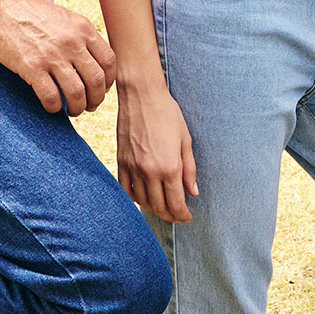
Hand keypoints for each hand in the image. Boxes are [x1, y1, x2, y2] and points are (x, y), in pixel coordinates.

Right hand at [0, 0, 117, 114]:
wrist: (0, 7)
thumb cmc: (32, 14)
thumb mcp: (66, 18)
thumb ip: (81, 37)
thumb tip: (93, 62)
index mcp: (84, 29)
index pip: (109, 61)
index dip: (109, 80)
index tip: (102, 89)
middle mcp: (72, 42)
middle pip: (97, 80)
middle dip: (96, 99)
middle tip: (90, 106)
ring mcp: (52, 55)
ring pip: (76, 92)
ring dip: (78, 107)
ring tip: (73, 110)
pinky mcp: (31, 67)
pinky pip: (50, 96)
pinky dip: (54, 107)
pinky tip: (52, 107)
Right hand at [116, 81, 198, 221]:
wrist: (141, 96)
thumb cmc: (167, 114)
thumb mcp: (185, 139)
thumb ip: (189, 168)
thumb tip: (193, 192)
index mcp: (169, 166)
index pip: (176, 202)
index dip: (182, 214)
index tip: (187, 217)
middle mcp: (150, 171)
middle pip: (159, 206)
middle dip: (169, 215)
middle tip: (177, 215)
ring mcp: (133, 168)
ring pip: (142, 201)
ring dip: (153, 209)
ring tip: (162, 207)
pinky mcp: (121, 163)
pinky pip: (126, 189)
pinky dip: (135, 198)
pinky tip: (143, 198)